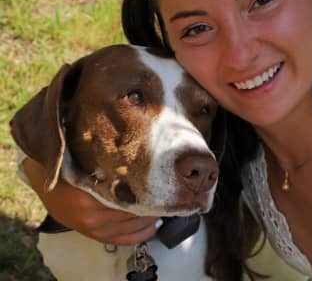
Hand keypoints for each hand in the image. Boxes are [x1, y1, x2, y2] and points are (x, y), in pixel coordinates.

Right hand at [23, 158, 160, 244]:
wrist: (48, 185)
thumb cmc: (71, 170)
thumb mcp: (89, 165)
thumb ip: (111, 170)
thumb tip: (142, 166)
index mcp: (90, 196)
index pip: (127, 198)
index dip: (147, 193)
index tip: (162, 185)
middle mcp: (92, 216)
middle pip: (131, 213)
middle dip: (151, 205)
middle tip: (168, 196)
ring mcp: (93, 228)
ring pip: (130, 227)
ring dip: (149, 220)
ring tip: (163, 208)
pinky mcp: (94, 235)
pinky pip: (122, 240)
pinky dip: (140, 235)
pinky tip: (153, 226)